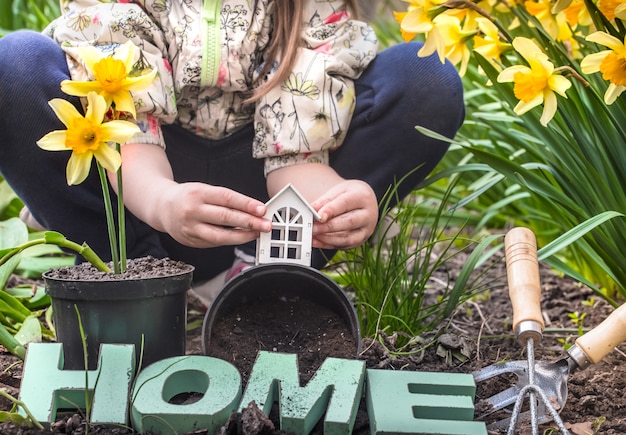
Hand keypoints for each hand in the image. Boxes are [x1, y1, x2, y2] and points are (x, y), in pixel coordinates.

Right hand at [156, 182, 270, 247]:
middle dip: (249, 222)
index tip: (262, 209)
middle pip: (225, 217)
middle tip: (266, 225)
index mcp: (198, 193)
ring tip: (257, 234)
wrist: (162, 207)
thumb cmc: (188, 197)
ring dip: (242, 236)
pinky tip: (241, 238)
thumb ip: (225, 199)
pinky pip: (214, 243)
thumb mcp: (204, 190)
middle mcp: (192, 210)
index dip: (246, 204)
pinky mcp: (191, 241)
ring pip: (220, 235)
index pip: (226, 198)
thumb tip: (252, 209)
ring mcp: (190, 228)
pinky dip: (230, 241)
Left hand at [310, 179, 377, 249]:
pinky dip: (328, 244)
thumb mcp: (337, 192)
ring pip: (348, 238)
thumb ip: (324, 201)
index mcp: (363, 197)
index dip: (331, 210)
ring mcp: (366, 230)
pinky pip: (344, 246)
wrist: (363, 202)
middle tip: (312, 228)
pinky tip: (316, 241)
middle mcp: (368, 215)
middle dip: (328, 227)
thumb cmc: (350, 195)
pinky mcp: (360, 241)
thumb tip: (311, 209)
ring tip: (313, 236)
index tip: (318, 216)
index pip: (346, 203)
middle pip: (349, 222)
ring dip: (328, 239)